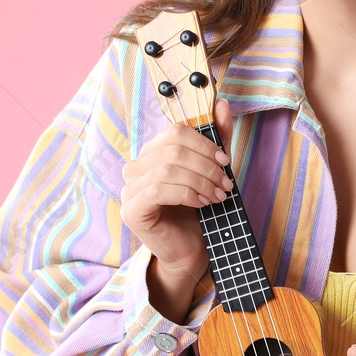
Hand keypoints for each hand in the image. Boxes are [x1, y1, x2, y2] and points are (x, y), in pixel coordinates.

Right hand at [120, 93, 233, 282]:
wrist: (191, 251)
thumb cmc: (199, 211)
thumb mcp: (211, 170)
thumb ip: (216, 139)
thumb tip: (222, 104)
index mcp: (151, 154)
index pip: (174, 132)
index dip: (204, 143)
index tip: (225, 161)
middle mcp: (135, 168)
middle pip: (172, 148)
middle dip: (206, 164)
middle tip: (226, 183)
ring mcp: (129, 189)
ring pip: (168, 169)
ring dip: (201, 181)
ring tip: (218, 195)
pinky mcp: (132, 210)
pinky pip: (159, 189)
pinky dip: (187, 193)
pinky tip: (202, 203)